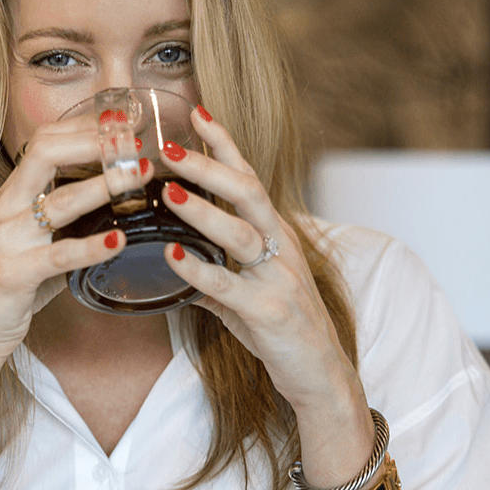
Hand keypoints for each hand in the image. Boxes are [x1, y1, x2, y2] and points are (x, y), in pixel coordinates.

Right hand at [0, 114, 124, 361]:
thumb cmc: (9, 287)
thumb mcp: (35, 242)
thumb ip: (65, 222)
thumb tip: (113, 204)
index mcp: (13, 196)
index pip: (45, 141)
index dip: (83, 127)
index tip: (121, 122)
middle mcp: (7, 209)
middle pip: (47, 154)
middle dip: (93, 142)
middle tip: (134, 141)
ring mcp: (7, 239)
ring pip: (59, 201)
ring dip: (104, 185)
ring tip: (138, 177)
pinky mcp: (13, 273)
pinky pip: (59, 255)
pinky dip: (93, 245)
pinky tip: (119, 240)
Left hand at [160, 108, 372, 482]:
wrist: (321, 377)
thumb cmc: (281, 331)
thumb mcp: (244, 294)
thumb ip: (213, 275)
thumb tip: (173, 261)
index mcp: (276, 235)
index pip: (250, 178)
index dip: (225, 145)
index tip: (198, 113)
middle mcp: (281, 248)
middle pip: (248, 193)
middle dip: (210, 166)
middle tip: (169, 147)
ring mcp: (279, 279)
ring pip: (242, 233)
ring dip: (203, 211)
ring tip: (168, 193)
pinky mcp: (271, 312)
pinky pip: (231, 287)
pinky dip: (200, 271)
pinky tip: (172, 257)